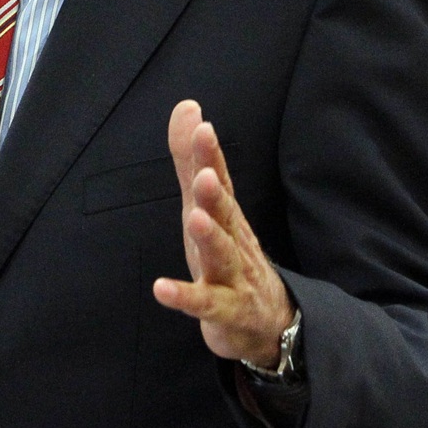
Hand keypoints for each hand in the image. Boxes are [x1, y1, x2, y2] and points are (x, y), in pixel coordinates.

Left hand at [152, 99, 294, 367]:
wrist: (266, 320)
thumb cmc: (230, 255)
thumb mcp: (207, 206)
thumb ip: (191, 159)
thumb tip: (188, 106)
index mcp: (227, 214)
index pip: (220, 180)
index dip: (211, 155)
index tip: (202, 127)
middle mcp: (234, 241)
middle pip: (226, 215)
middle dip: (215, 194)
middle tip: (204, 175)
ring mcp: (233, 277)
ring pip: (222, 256)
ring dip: (210, 238)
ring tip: (195, 220)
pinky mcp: (226, 311)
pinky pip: (206, 304)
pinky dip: (185, 296)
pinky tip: (161, 288)